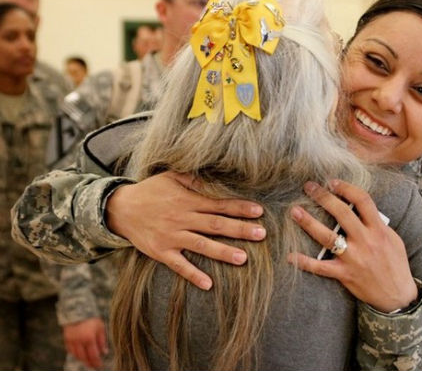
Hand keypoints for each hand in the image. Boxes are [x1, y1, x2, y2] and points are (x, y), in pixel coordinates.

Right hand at [63, 317, 107, 369]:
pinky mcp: (66, 340)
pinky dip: (76, 355)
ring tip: (88, 362)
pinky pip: (70, 351)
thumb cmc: (92, 318)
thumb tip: (104, 352)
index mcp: (89, 338)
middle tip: (93, 366)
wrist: (77, 310)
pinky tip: (80, 355)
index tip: (100, 366)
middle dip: (89, 363)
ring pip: (76, 355)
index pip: (93, 355)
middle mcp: (79, 341)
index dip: (97, 362)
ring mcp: (71, 341)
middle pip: (84, 357)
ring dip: (82, 360)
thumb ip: (102, 341)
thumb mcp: (101, 327)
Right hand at [106, 171, 265, 289]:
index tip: (259, 212)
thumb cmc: (151, 191)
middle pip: (215, 224)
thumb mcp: (172, 177)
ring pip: (201, 245)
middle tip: (262, 234)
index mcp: (188, 200)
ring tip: (243, 258)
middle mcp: (182, 218)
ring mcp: (172, 236)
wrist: (120, 208)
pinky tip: (208, 284)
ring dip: (222, 252)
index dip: (239, 208)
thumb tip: (218, 180)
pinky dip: (193, 274)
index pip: (219, 204)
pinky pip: (179, 265)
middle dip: (239, 229)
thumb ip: (195, 179)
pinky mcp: (161, 252)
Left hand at [288, 180, 416, 312]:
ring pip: (328, 237)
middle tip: (308, 187)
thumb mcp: (392, 239)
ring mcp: (354, 258)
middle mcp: (366, 241)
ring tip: (295, 211)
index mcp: (378, 230)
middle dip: (323, 197)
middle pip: (342, 213)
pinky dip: (304, 262)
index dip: (346, 188)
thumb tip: (360, 208)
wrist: (398, 296)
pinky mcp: (344, 275)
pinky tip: (290, 255)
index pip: (363, 201)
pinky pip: (321, 267)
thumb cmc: (395, 264)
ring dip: (309, 223)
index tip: (332, 182)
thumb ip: (377, 223)